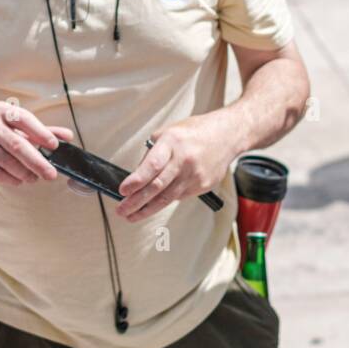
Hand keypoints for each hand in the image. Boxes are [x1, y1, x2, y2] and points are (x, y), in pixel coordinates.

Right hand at [0, 100, 72, 185]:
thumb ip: (41, 132)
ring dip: (25, 173)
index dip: (41, 133)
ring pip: (7, 162)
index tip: (55, 147)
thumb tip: (67, 136)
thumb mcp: (16, 130)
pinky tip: (18, 180)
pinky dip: (11, 179)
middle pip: (17, 145)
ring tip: (33, 178)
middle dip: (37, 162)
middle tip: (51, 174)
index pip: (24, 120)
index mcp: (0, 110)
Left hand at [116, 115, 231, 221]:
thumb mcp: (168, 133)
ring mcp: (195, 175)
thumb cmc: (195, 132)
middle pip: (157, 186)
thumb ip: (152, 154)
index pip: (152, 165)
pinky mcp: (202, 185)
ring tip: (131, 215)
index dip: (136, 180)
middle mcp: (184, 160)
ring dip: (147, 209)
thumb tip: (136, 176)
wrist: (227, 136)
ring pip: (167, 197)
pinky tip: (154, 204)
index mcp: (172, 142)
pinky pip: (178, 197)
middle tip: (121, 210)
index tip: (123, 190)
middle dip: (136, 201)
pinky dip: (164, 201)